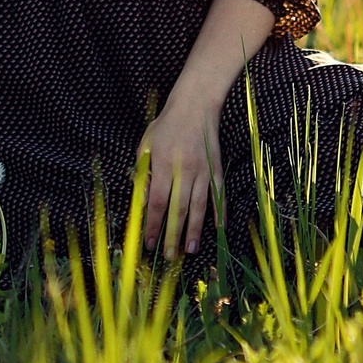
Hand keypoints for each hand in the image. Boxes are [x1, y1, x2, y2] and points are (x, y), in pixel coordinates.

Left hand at [139, 96, 222, 259]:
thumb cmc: (166, 126)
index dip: (154, 225)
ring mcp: (203, 171)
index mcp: (163, 165)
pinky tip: (219, 229)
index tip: (150, 243)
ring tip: (190, 250)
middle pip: (178, 210)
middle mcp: (184, 171)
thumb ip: (144, 174)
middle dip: (173, 235)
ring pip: (199, 207)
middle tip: (170, 257)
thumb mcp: (146, 146)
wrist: (195, 106)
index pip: (158, 203)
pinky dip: (219, 213)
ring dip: (194, 231)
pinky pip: (218, 195)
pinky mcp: (216, 169)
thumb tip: (144, 202)